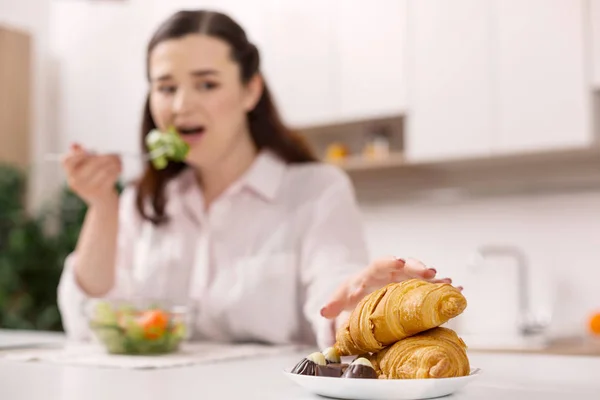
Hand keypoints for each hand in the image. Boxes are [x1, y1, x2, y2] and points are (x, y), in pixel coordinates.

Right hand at [61, 143, 121, 205]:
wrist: (103, 203)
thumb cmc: (94, 180)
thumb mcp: (85, 169)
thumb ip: (80, 155)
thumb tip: (74, 144)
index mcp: (70, 174)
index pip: (67, 161)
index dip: (77, 154)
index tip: (91, 150)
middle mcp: (76, 182)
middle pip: (91, 162)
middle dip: (106, 156)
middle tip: (116, 154)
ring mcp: (87, 188)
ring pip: (104, 168)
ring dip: (114, 162)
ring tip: (119, 161)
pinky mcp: (100, 192)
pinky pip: (111, 175)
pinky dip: (117, 170)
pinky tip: (119, 169)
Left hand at [320, 257, 460, 318]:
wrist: (361, 290)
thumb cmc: (351, 293)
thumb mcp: (341, 297)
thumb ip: (334, 304)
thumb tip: (323, 311)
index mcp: (372, 272)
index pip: (380, 263)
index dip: (389, 262)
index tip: (398, 262)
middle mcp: (391, 271)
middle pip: (405, 265)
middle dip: (417, 267)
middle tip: (431, 272)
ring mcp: (405, 278)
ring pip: (421, 274)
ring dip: (434, 278)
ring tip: (448, 282)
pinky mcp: (415, 286)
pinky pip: (431, 284)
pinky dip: (443, 286)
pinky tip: (458, 289)